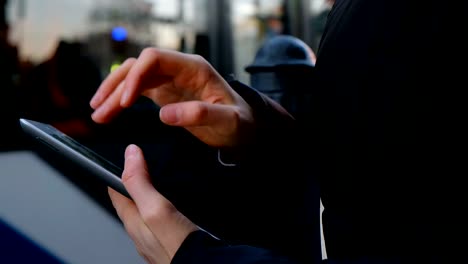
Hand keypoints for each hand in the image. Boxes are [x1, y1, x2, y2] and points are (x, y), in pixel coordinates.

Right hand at [90, 48, 253, 147]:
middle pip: (138, 66)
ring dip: (113, 94)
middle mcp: (179, 69)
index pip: (154, 58)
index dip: (136, 76)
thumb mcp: (228, 121)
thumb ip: (201, 115)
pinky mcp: (165, 93)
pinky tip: (109, 113)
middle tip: (100, 109)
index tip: (124, 102)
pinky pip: (136, 91)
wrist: (242, 128)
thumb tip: (164, 114)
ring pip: (133, 78)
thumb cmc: (239, 122)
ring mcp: (170, 80)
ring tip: (97, 114)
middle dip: (116, 86)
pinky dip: (120, 101)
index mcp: (194, 68)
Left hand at [108, 144, 198, 263]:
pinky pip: (165, 221)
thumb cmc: (178, 247)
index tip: (127, 156)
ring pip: (149, 212)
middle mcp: (142, 232)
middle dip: (137, 182)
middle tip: (144, 164)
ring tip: (160, 180)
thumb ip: (141, 182)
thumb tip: (130, 154)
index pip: (116, 192)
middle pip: (133, 202)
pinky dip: (168, 209)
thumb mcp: (156, 209)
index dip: (121, 171)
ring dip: (153, 195)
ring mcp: (158, 239)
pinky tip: (179, 206)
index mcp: (133, 222)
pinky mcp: (174, 242)